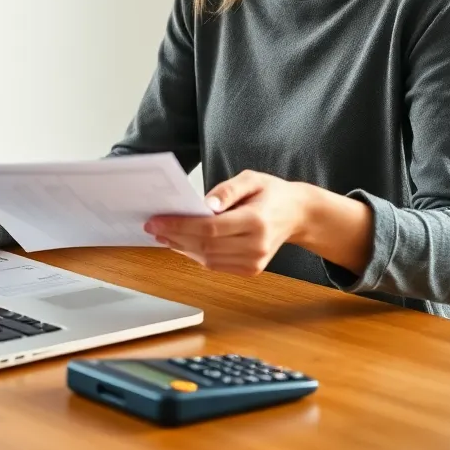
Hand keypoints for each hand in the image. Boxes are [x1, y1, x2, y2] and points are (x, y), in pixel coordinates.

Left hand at [144, 170, 314, 276]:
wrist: (297, 214)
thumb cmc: (271, 193)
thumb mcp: (252, 179)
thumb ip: (227, 189)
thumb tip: (205, 205)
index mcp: (256, 221)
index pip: (210, 228)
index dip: (179, 226)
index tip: (156, 221)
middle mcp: (256, 246)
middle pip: (205, 246)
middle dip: (174, 237)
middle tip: (152, 227)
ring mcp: (255, 262)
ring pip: (208, 259)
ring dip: (182, 248)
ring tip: (163, 235)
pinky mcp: (251, 270)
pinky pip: (216, 265)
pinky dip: (196, 255)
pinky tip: (183, 243)